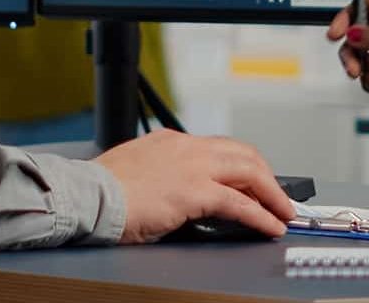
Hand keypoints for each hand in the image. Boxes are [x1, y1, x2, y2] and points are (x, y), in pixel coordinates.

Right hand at [95, 130, 296, 243]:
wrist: (85, 197)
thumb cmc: (100, 192)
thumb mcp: (136, 171)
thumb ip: (161, 175)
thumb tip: (175, 194)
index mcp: (170, 141)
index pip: (219, 148)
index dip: (243, 166)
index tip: (254, 181)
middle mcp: (186, 147)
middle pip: (243, 154)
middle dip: (266, 176)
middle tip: (278, 197)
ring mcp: (192, 167)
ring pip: (249, 172)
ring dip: (272, 195)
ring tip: (283, 212)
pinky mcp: (194, 192)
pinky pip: (240, 203)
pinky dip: (261, 215)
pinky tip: (270, 226)